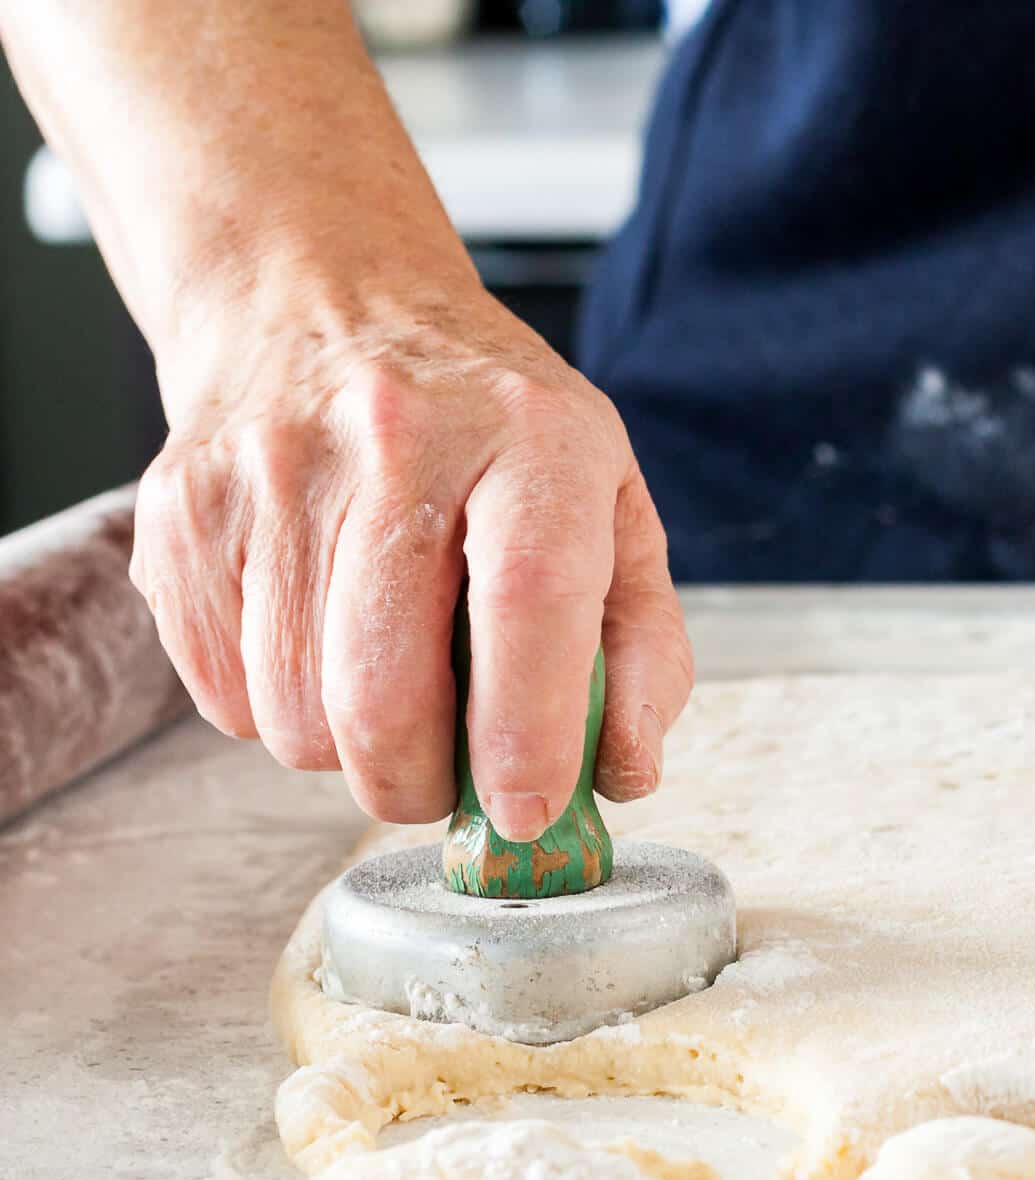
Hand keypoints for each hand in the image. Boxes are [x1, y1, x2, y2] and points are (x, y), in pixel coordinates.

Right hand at [130, 272, 691, 832]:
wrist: (320, 300)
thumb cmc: (486, 431)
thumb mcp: (605, 505)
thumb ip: (640, 647)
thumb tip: (621, 771)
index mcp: (529, 437)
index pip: (527, 602)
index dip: (526, 736)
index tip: (525, 812)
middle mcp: (393, 436)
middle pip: (381, 693)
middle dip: (417, 782)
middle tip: (443, 774)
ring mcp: (270, 469)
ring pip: (292, 717)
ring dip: (344, 749)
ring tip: (379, 677)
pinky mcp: (181, 510)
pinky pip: (223, 696)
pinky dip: (274, 709)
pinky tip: (312, 638)